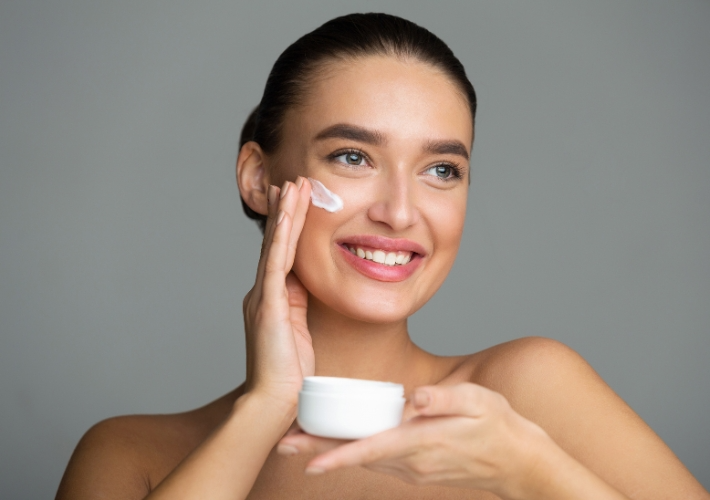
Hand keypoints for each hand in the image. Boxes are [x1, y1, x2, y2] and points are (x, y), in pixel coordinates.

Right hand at [242, 177, 313, 407]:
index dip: (287, 226)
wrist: (274, 401)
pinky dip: (283, 235)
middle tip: (292, 181)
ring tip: (294, 186)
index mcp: (270, 299)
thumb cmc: (287, 373)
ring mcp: (263, 297)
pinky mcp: (269, 305)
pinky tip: (289, 214)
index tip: (295, 200)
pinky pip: (277, 263)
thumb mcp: (297, 329)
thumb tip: (304, 283)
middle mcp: (262, 292)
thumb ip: (297, 304)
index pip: (280, 254)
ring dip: (286, 214)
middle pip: (275, 243)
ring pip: (276, 246)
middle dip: (285, 211)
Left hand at [277, 383, 551, 497]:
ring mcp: (413, 469)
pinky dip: (352, 452)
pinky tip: (337, 444)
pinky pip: (377, 459)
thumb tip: (418, 397)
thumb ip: (446, 399)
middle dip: (319, 452)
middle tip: (283, 445)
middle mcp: (412, 461)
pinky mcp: (415, 468)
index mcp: (423, 443)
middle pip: (357, 456)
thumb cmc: (500, 427)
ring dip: (331, 453)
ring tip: (299, 443)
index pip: (372, 449)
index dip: (338, 455)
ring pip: (364, 459)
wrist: (519, 462)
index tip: (309, 460)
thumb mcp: (480, 402)